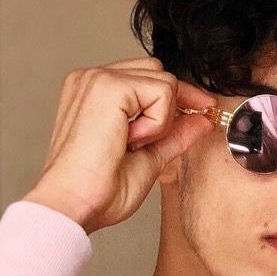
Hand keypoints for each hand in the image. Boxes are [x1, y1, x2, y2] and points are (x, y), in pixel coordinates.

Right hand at [22, 58, 216, 233]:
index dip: (175, 98)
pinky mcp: (108, 85)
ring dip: (160, 119)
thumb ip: (173, 135)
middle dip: (171, 106)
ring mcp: (98, 78)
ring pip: (163, 80)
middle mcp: (93, 79)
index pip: (147, 78)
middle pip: (158, 72)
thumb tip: (202, 119)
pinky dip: (157, 123)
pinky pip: (162, 91)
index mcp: (95, 93)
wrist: (74, 204)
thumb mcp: (148, 158)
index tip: (200, 113)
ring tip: (131, 144)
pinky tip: (131, 140)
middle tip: (151, 142)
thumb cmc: (97, 191)